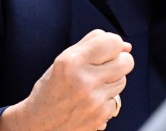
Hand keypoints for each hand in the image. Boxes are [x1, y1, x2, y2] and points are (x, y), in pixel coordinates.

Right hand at [0, 29, 133, 130]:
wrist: (38, 123)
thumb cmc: (53, 85)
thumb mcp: (65, 58)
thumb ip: (94, 43)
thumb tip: (127, 46)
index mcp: (72, 61)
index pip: (114, 43)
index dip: (113, 44)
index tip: (106, 50)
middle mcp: (84, 81)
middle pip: (127, 62)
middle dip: (118, 61)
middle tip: (103, 67)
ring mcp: (93, 101)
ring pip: (122, 80)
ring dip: (111, 81)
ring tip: (91, 85)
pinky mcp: (99, 116)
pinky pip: (116, 100)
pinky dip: (105, 100)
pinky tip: (89, 101)